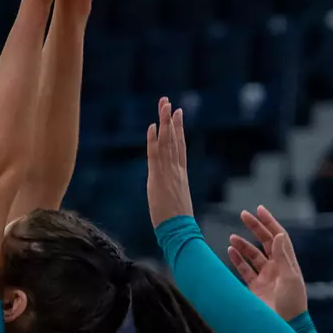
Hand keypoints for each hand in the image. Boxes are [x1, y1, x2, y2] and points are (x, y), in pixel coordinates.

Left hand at [146, 97, 193, 224]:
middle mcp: (176, 169)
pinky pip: (156, 155)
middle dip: (170, 119)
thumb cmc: (177, 222)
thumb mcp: (174, 200)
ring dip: (164, 123)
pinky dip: (154, 140)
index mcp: (180, 174)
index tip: (177, 113)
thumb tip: (166, 187)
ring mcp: (168, 172)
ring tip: (163, 105)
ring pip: (167, 142)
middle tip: (168, 101)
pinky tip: (152, 127)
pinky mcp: (159, 178)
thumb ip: (171, 189)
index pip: (180, 146)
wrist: (179, 231)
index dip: (178, 129)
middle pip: (174, 139)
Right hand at [226, 206, 308, 320]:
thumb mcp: (290, 278)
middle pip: (265, 243)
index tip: (259, 210)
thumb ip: (282, 257)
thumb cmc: (292, 304)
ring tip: (232, 238)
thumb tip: (278, 235)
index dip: (270, 223)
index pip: (279, 238)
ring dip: (243, 245)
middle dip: (255, 228)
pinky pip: (244, 270)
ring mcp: (265, 278)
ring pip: (252, 256)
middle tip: (243, 215)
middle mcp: (276, 269)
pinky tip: (230, 252)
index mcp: (287, 264)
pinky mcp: (254, 288)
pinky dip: (237, 260)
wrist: (284, 327)